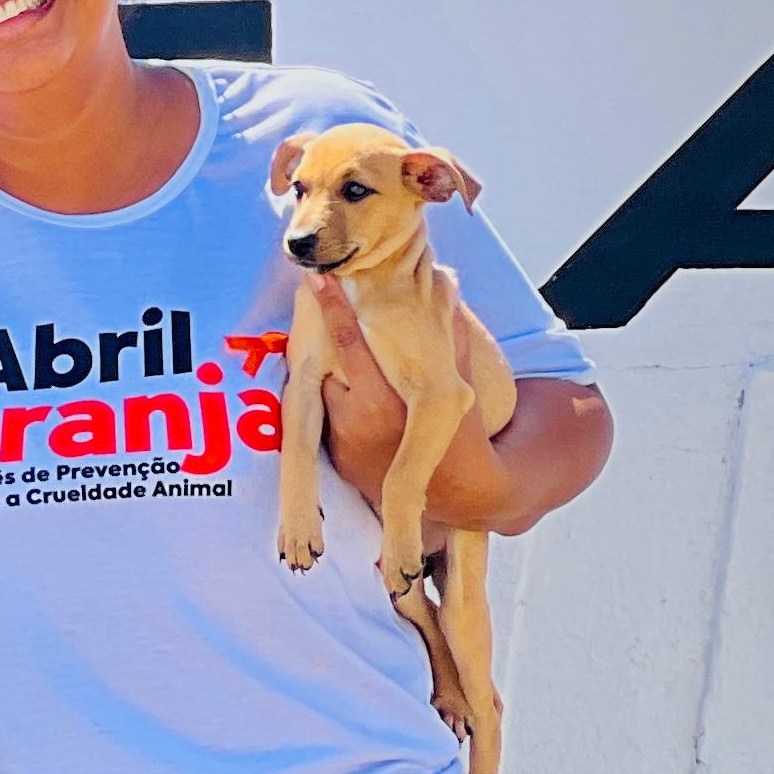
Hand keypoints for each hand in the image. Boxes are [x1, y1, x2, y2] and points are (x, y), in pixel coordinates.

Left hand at [312, 281, 507, 531]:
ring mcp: (339, 442)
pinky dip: (332, 400)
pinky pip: (327, 417)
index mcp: (383, 399)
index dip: (332, 308)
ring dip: (325, 372)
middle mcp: (353, 421)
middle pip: (323, 366)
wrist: (454, 495)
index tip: (318, 278)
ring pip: (322, 391)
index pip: (348, 344)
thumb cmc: (462, 435)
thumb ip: (450, 338)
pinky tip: (337, 387)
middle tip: (312, 304)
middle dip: (317, 338)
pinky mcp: (335, 457)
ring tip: (331, 351)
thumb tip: (448, 287)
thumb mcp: (459, 386)